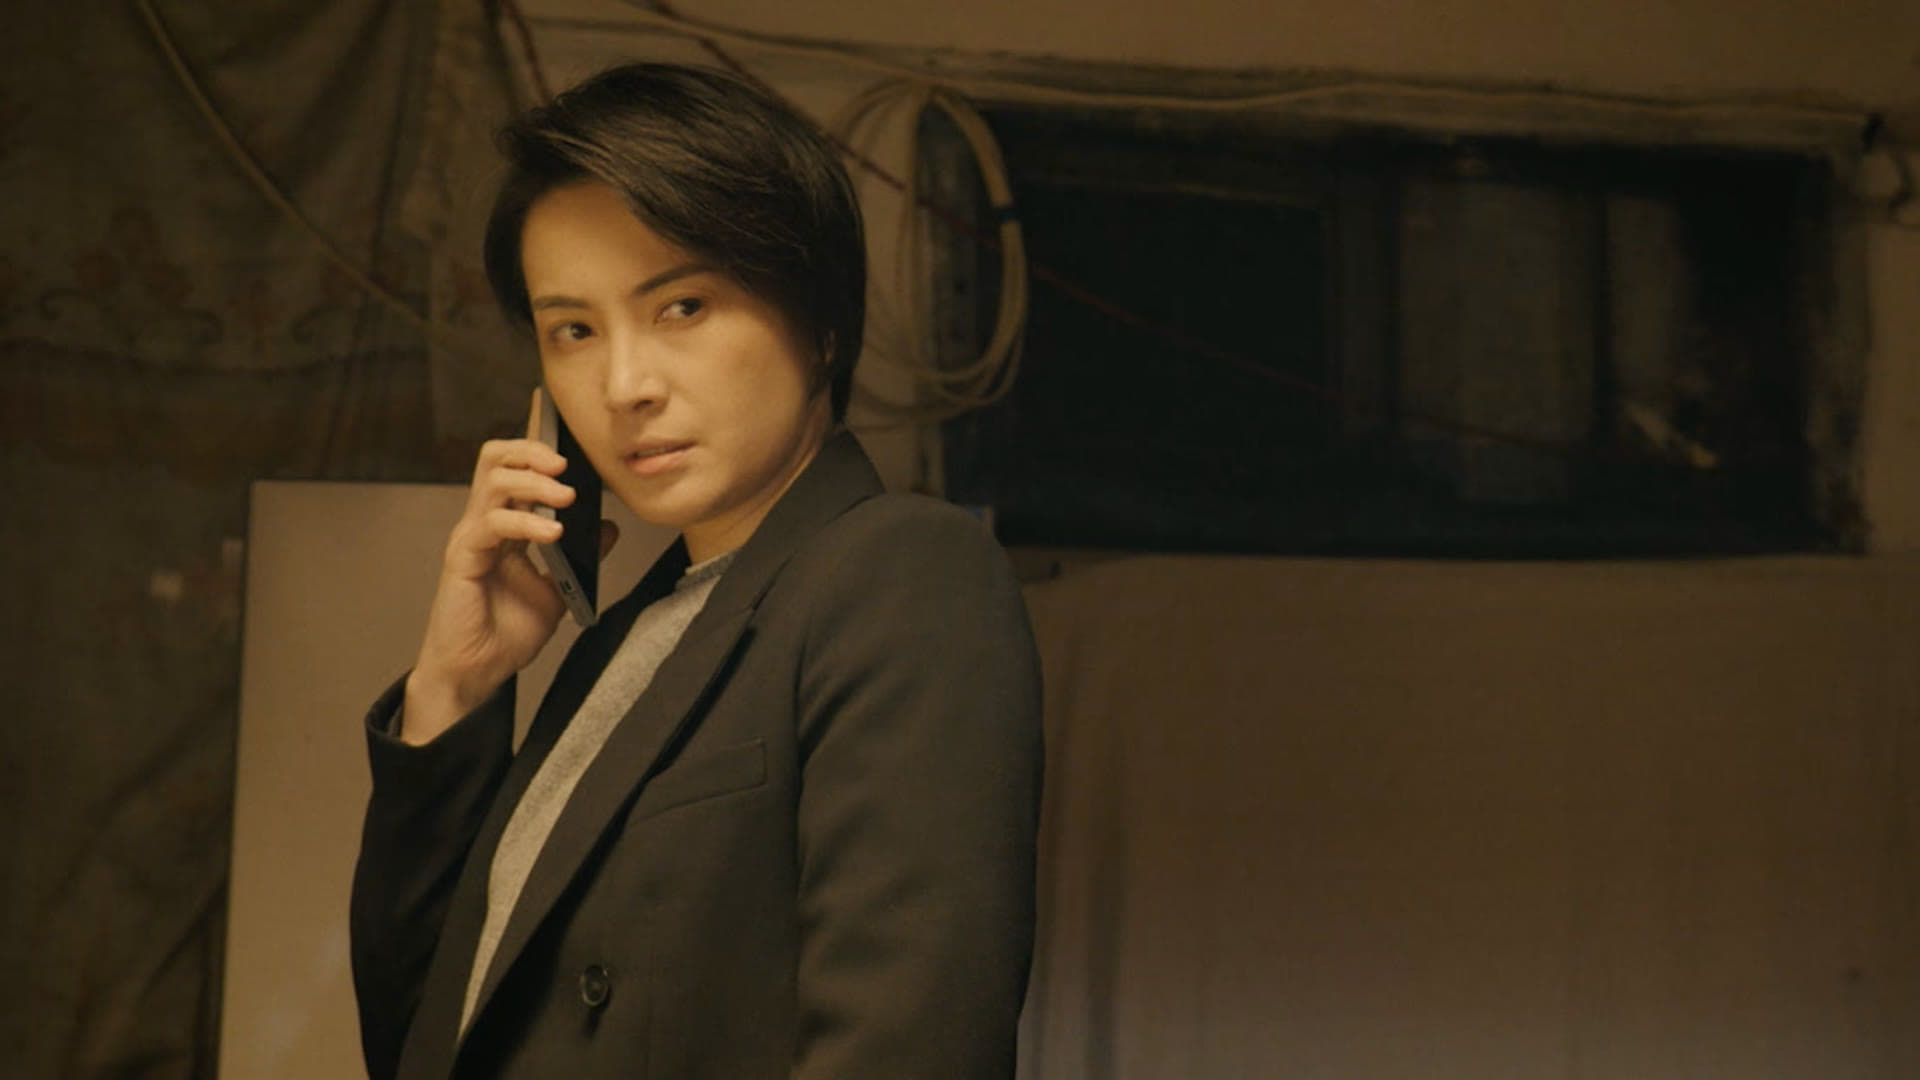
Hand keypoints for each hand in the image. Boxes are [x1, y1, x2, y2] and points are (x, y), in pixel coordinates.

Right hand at [400, 390, 613, 743]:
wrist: (478, 672)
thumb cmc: (510, 629)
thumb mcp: (562, 587)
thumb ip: (582, 554)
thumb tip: (610, 524)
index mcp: (509, 523)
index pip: (517, 466)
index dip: (536, 438)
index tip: (560, 417)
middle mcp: (486, 520)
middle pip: (495, 456)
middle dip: (532, 447)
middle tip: (566, 460)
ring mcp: (472, 535)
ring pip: (492, 479)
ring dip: (533, 480)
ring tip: (567, 494)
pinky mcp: (463, 557)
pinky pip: (491, 524)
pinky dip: (525, 522)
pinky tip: (552, 533)